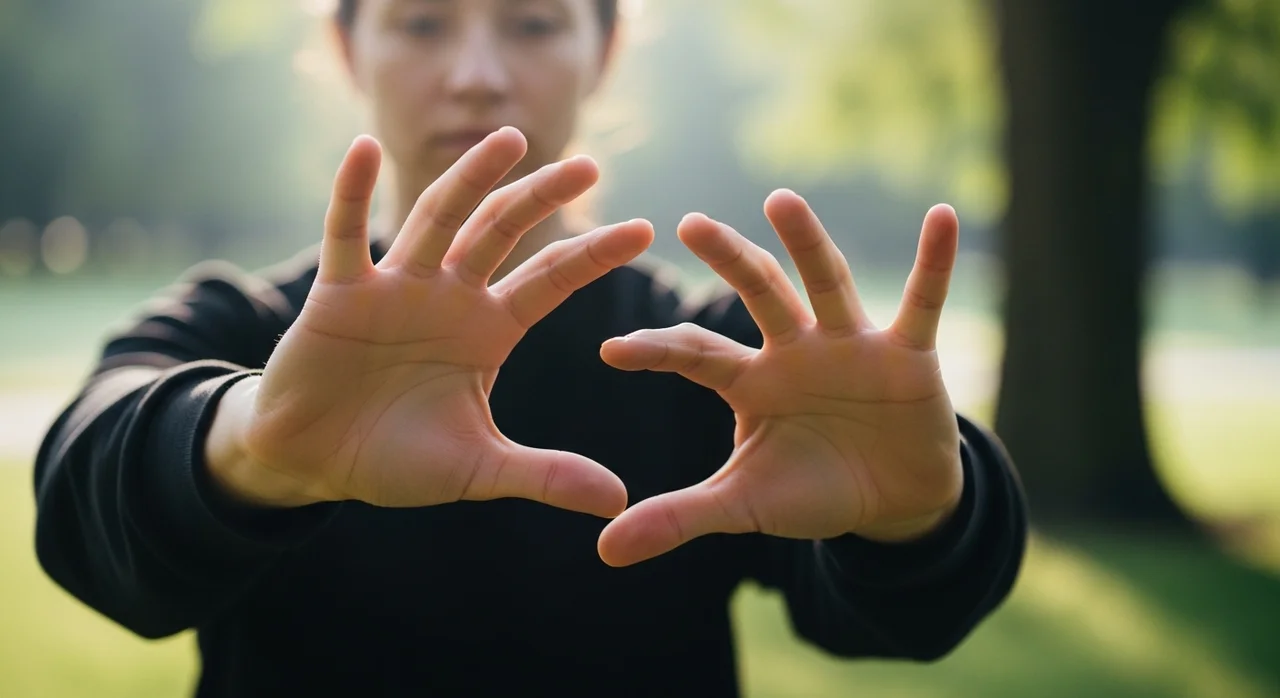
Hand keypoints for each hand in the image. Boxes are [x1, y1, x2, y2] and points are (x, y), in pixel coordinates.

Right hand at [206, 128, 652, 515]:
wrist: (314, 462)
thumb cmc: (396, 459)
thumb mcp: (479, 469)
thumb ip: (544, 475)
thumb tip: (617, 502)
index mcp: (487, 330)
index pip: (550, 280)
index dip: (593, 256)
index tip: (644, 231)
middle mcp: (448, 296)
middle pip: (502, 232)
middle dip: (542, 198)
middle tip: (589, 166)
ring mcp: (394, 287)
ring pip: (438, 218)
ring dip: (470, 178)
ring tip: (509, 140)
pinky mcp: (339, 292)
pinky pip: (346, 233)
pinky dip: (350, 191)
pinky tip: (362, 148)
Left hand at [596, 191, 963, 565]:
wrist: (891, 502)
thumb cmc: (811, 490)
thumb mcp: (742, 505)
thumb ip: (679, 518)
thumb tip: (605, 553)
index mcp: (750, 380)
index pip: (697, 354)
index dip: (658, 350)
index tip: (609, 350)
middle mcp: (795, 349)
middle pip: (757, 294)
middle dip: (727, 259)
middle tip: (689, 224)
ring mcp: (851, 345)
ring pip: (825, 285)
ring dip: (807, 244)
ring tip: (780, 200)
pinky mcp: (908, 354)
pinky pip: (923, 302)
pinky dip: (935, 263)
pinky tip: (943, 216)